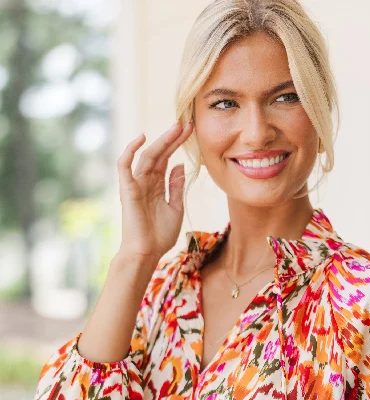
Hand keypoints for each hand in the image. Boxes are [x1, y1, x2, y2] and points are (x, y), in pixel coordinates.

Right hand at [116, 119, 193, 261]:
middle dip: (172, 138)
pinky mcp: (127, 189)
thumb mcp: (175, 207)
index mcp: (157, 186)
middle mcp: (145, 182)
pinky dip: (130, 150)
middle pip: (159, 154)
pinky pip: (124, 165)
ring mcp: (136, 184)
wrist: (147, 252)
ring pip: (147, 156)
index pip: (167, 159)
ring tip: (176, 128)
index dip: (177, 144)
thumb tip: (178, 165)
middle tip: (186, 123)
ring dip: (161, 141)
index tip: (191, 131)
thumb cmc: (160, 235)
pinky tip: (141, 138)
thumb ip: (176, 186)